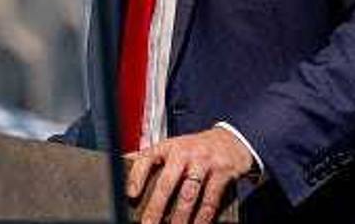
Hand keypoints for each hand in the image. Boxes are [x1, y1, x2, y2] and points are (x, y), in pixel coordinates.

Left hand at [125, 127, 253, 223]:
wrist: (231, 139)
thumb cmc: (195, 147)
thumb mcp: (173, 146)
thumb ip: (152, 156)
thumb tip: (123, 161)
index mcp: (168, 146)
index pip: (147, 158)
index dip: (137, 176)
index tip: (130, 194)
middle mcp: (184, 152)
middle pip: (167, 182)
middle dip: (156, 207)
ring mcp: (204, 162)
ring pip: (189, 194)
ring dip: (179, 216)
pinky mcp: (222, 173)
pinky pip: (210, 200)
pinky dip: (203, 217)